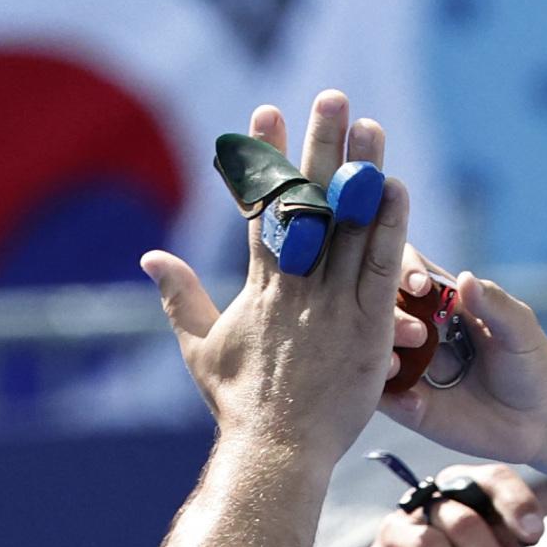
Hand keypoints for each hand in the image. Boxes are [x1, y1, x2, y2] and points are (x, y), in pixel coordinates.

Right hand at [144, 92, 417, 464]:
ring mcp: (332, 304)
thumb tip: (150, 256)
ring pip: (350, 224)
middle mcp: (295, 285)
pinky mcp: (366, 327)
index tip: (266, 110)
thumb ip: (178, 297)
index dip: (266, 157)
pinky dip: (390, 226)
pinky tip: (397, 185)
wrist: (273, 451)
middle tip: (331, 95)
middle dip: (319, 145)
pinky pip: (381, 267)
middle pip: (311, 201)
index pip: (264, 207)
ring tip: (371, 124)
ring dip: (362, 171)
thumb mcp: (199, 348)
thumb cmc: (238, 408)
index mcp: (259, 286)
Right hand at [375, 263, 546, 469]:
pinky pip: (383, 396)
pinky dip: (387, 395)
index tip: (418, 285)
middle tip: (416, 334)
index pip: (407, 272)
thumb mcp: (520, 331)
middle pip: (380, 309)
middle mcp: (419, 329)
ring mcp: (411, 367)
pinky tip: (413, 403)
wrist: (541, 423)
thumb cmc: (533, 366)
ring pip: (374, 351)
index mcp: (443, 302)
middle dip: (389, 316)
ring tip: (398, 367)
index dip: (403, 270)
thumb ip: (494, 305)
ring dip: (378, 354)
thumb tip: (465, 278)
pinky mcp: (408, 404)